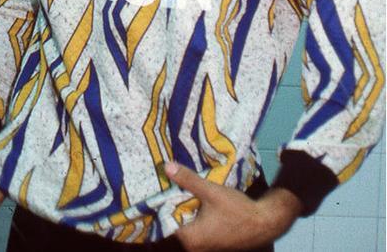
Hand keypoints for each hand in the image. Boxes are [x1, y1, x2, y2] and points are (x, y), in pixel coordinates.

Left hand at [165, 161, 301, 250]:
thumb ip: (188, 180)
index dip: (153, 212)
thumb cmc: (238, 210)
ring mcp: (202, 246)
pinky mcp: (209, 242)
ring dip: (176, 213)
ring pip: (181, 227)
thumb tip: (166, 166)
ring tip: (167, 194)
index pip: (161, 226)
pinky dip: (187, 217)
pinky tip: (185, 203)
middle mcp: (193, 246)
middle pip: (170, 227)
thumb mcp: (211, 192)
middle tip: (153, 192)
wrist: (266, 222)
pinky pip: (191, 229)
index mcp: (189, 239)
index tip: (145, 197)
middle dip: (164, 210)